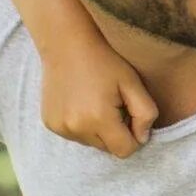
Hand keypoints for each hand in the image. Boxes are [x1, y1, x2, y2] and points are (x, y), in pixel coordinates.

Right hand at [39, 42, 157, 157]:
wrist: (66, 45)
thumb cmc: (105, 61)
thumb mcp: (133, 83)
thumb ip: (146, 114)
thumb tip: (142, 139)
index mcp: (98, 119)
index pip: (124, 151)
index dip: (134, 136)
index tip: (131, 115)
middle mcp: (75, 128)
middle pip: (108, 149)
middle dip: (116, 132)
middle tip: (114, 104)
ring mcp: (59, 127)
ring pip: (91, 143)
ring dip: (99, 130)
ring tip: (96, 101)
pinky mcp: (49, 124)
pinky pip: (75, 135)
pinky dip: (82, 125)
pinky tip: (82, 102)